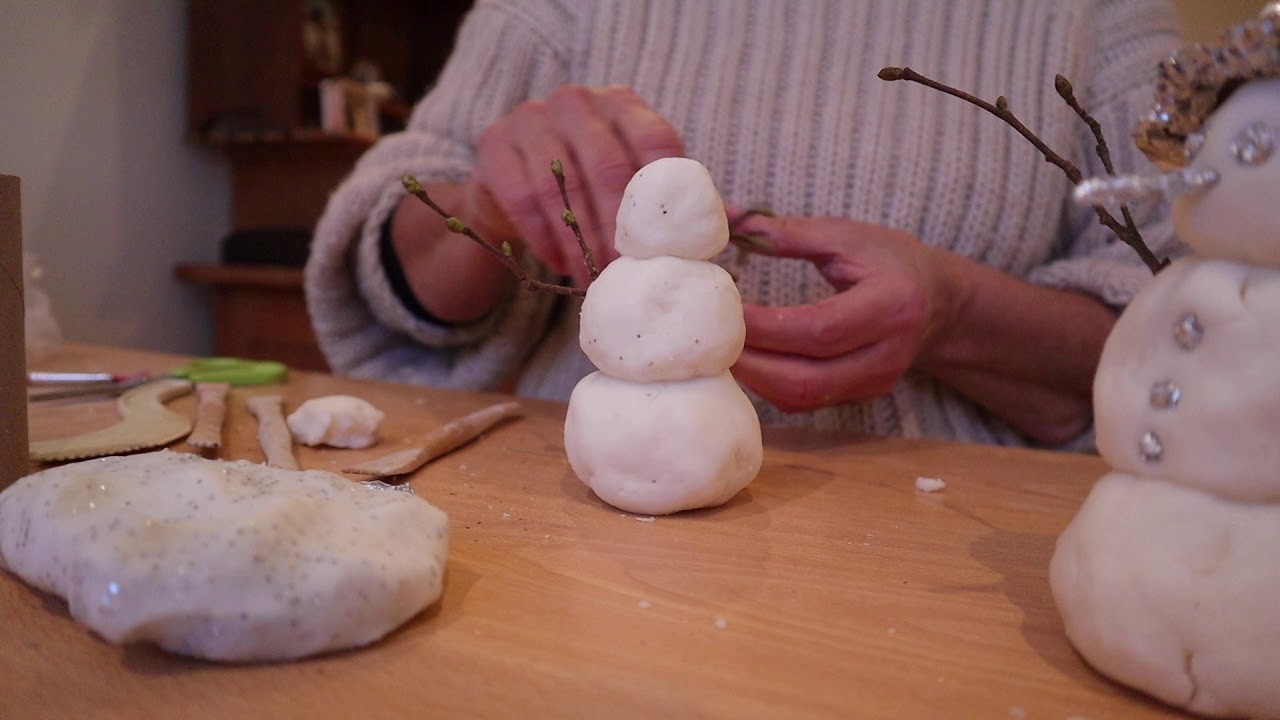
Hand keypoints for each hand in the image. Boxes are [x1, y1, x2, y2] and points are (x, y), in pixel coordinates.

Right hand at [471, 85, 684, 287]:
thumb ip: (676, 201)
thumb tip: (738, 228)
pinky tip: (560, 265)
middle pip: (608, 166)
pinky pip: (522, 198)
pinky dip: (545, 238)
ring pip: (561, 185)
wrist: (511, 190)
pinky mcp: (494, 144)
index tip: (666, 245)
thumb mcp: (632, 188)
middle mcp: (577, 101)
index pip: (654, 141)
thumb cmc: (588, 190)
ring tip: (594, 279)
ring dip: (580, 241)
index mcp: (623, 105)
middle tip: (627, 273)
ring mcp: (532, 117)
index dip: (662, 196)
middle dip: (619, 228)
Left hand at [731, 214, 954, 412]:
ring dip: (757, 381)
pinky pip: (809, 402)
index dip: (767, 328)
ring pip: (805, 398)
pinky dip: (771, 386)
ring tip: (722, 353)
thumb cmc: (889, 259)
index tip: (726, 311)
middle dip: (753, 365)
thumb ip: (787, 233)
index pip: (818, 330)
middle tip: (712, 342)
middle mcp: (889, 354)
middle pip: (808, 379)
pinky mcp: (864, 396)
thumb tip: (725, 216)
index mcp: (891, 305)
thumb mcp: (845, 235)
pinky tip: (747, 363)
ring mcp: (878, 382)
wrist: (938, 300)